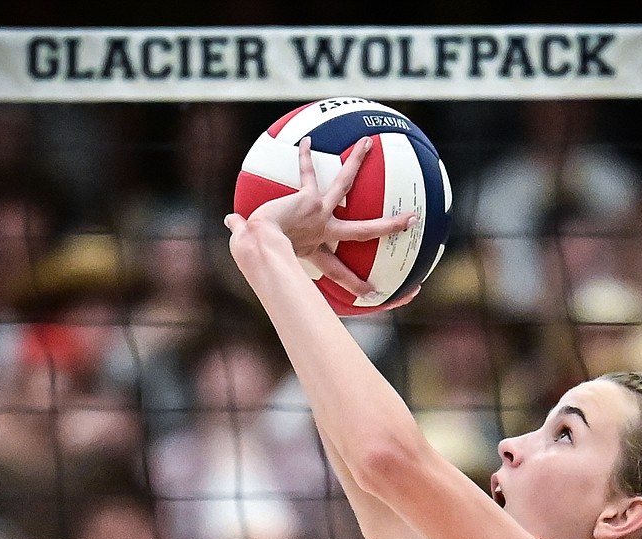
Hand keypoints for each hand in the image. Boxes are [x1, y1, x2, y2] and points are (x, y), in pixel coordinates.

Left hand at [224, 136, 415, 296]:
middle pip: (364, 230)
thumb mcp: (251, 248)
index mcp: (317, 251)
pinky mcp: (309, 200)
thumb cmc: (256, 255)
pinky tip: (306, 140)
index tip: (373, 294)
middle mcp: (325, 231)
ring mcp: (320, 214)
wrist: (259, 245)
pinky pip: (309, 173)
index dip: (356, 285)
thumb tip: (230, 219)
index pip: (339, 273)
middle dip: (389, 226)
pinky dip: (304, 157)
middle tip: (411, 220)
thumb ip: (242, 231)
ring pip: (344, 185)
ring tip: (368, 143)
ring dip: (356, 162)